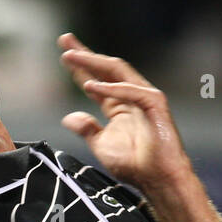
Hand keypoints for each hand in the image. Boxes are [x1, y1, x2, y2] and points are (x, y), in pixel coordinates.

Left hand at [57, 32, 192, 192]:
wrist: (158, 180)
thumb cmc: (135, 166)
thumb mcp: (101, 146)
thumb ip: (87, 129)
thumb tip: (68, 117)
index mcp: (118, 105)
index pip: (96, 80)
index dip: (80, 67)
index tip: (63, 53)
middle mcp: (131, 97)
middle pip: (106, 69)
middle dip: (85, 54)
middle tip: (65, 41)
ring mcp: (144, 98)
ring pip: (118, 72)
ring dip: (93, 63)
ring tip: (72, 56)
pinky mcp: (155, 105)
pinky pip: (131, 91)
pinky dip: (111, 88)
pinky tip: (91, 86)